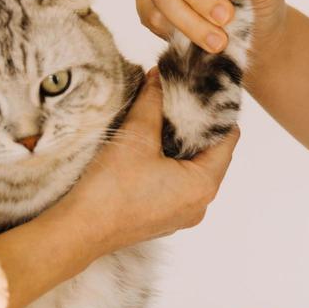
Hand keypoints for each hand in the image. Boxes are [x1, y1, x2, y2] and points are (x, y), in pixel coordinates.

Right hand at [51, 70, 238, 254]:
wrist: (80, 231)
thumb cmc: (109, 191)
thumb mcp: (136, 136)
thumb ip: (152, 101)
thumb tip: (158, 77)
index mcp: (203, 185)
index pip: (228, 138)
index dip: (215, 113)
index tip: (199, 94)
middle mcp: (199, 205)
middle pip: (211, 156)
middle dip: (195, 129)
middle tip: (176, 104)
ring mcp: (181, 216)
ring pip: (192, 172)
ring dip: (179, 149)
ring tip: (159, 126)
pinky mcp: (163, 221)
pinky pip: (176, 188)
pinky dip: (168, 169)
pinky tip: (147, 154)